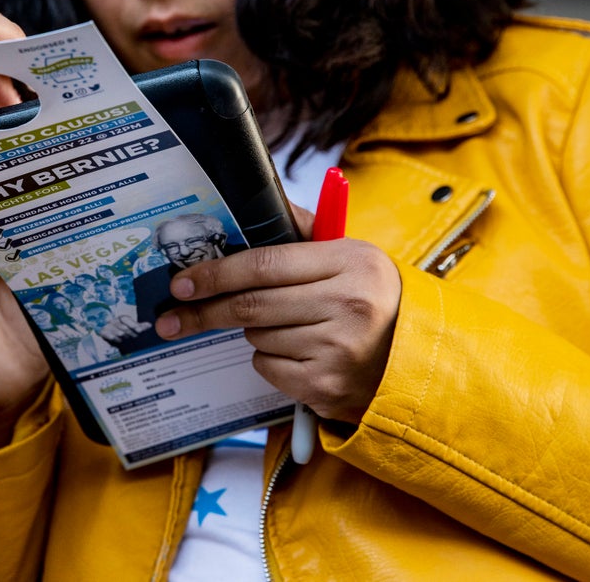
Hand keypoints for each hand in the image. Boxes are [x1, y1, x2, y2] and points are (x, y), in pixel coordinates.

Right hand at [97, 315, 152, 347]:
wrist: (112, 337)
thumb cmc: (125, 332)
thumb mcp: (133, 329)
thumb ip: (140, 327)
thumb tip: (149, 325)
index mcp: (122, 318)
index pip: (126, 319)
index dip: (133, 324)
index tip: (140, 331)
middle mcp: (115, 321)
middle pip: (122, 326)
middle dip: (129, 332)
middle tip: (135, 337)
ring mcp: (108, 326)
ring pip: (115, 329)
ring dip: (120, 333)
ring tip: (125, 337)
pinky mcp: (103, 332)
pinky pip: (106, 333)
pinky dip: (111, 336)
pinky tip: (116, 339)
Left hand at [157, 212, 401, 423]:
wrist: (418, 359)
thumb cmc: (373, 299)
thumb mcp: (351, 257)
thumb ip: (304, 232)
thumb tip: (254, 202)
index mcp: (350, 262)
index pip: (266, 264)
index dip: (216, 273)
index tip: (183, 282)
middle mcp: (347, 305)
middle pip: (251, 306)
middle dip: (204, 311)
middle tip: (171, 317)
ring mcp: (338, 350)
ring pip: (258, 337)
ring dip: (253, 332)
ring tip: (286, 326)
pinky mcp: (327, 387)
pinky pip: (269, 368)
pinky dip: (270, 360)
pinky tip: (297, 353)